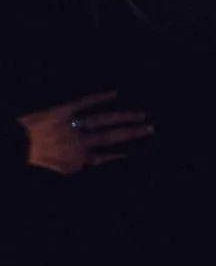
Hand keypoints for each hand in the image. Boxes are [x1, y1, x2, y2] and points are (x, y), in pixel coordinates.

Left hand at [20, 91, 152, 174]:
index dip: (122, 155)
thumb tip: (90, 164)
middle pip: (111, 137)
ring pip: (102, 120)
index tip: (139, 152)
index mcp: (76, 161)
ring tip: (140, 114)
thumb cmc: (31, 163)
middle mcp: (79, 143)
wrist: (11, 148)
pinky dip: (98, 97)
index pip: (105, 158)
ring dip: (122, 117)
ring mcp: (71, 125)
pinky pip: (83, 103)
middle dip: (132, 133)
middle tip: (151, 128)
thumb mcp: (53, 172)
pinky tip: (114, 93)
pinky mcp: (61, 111)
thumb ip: (72, 169)